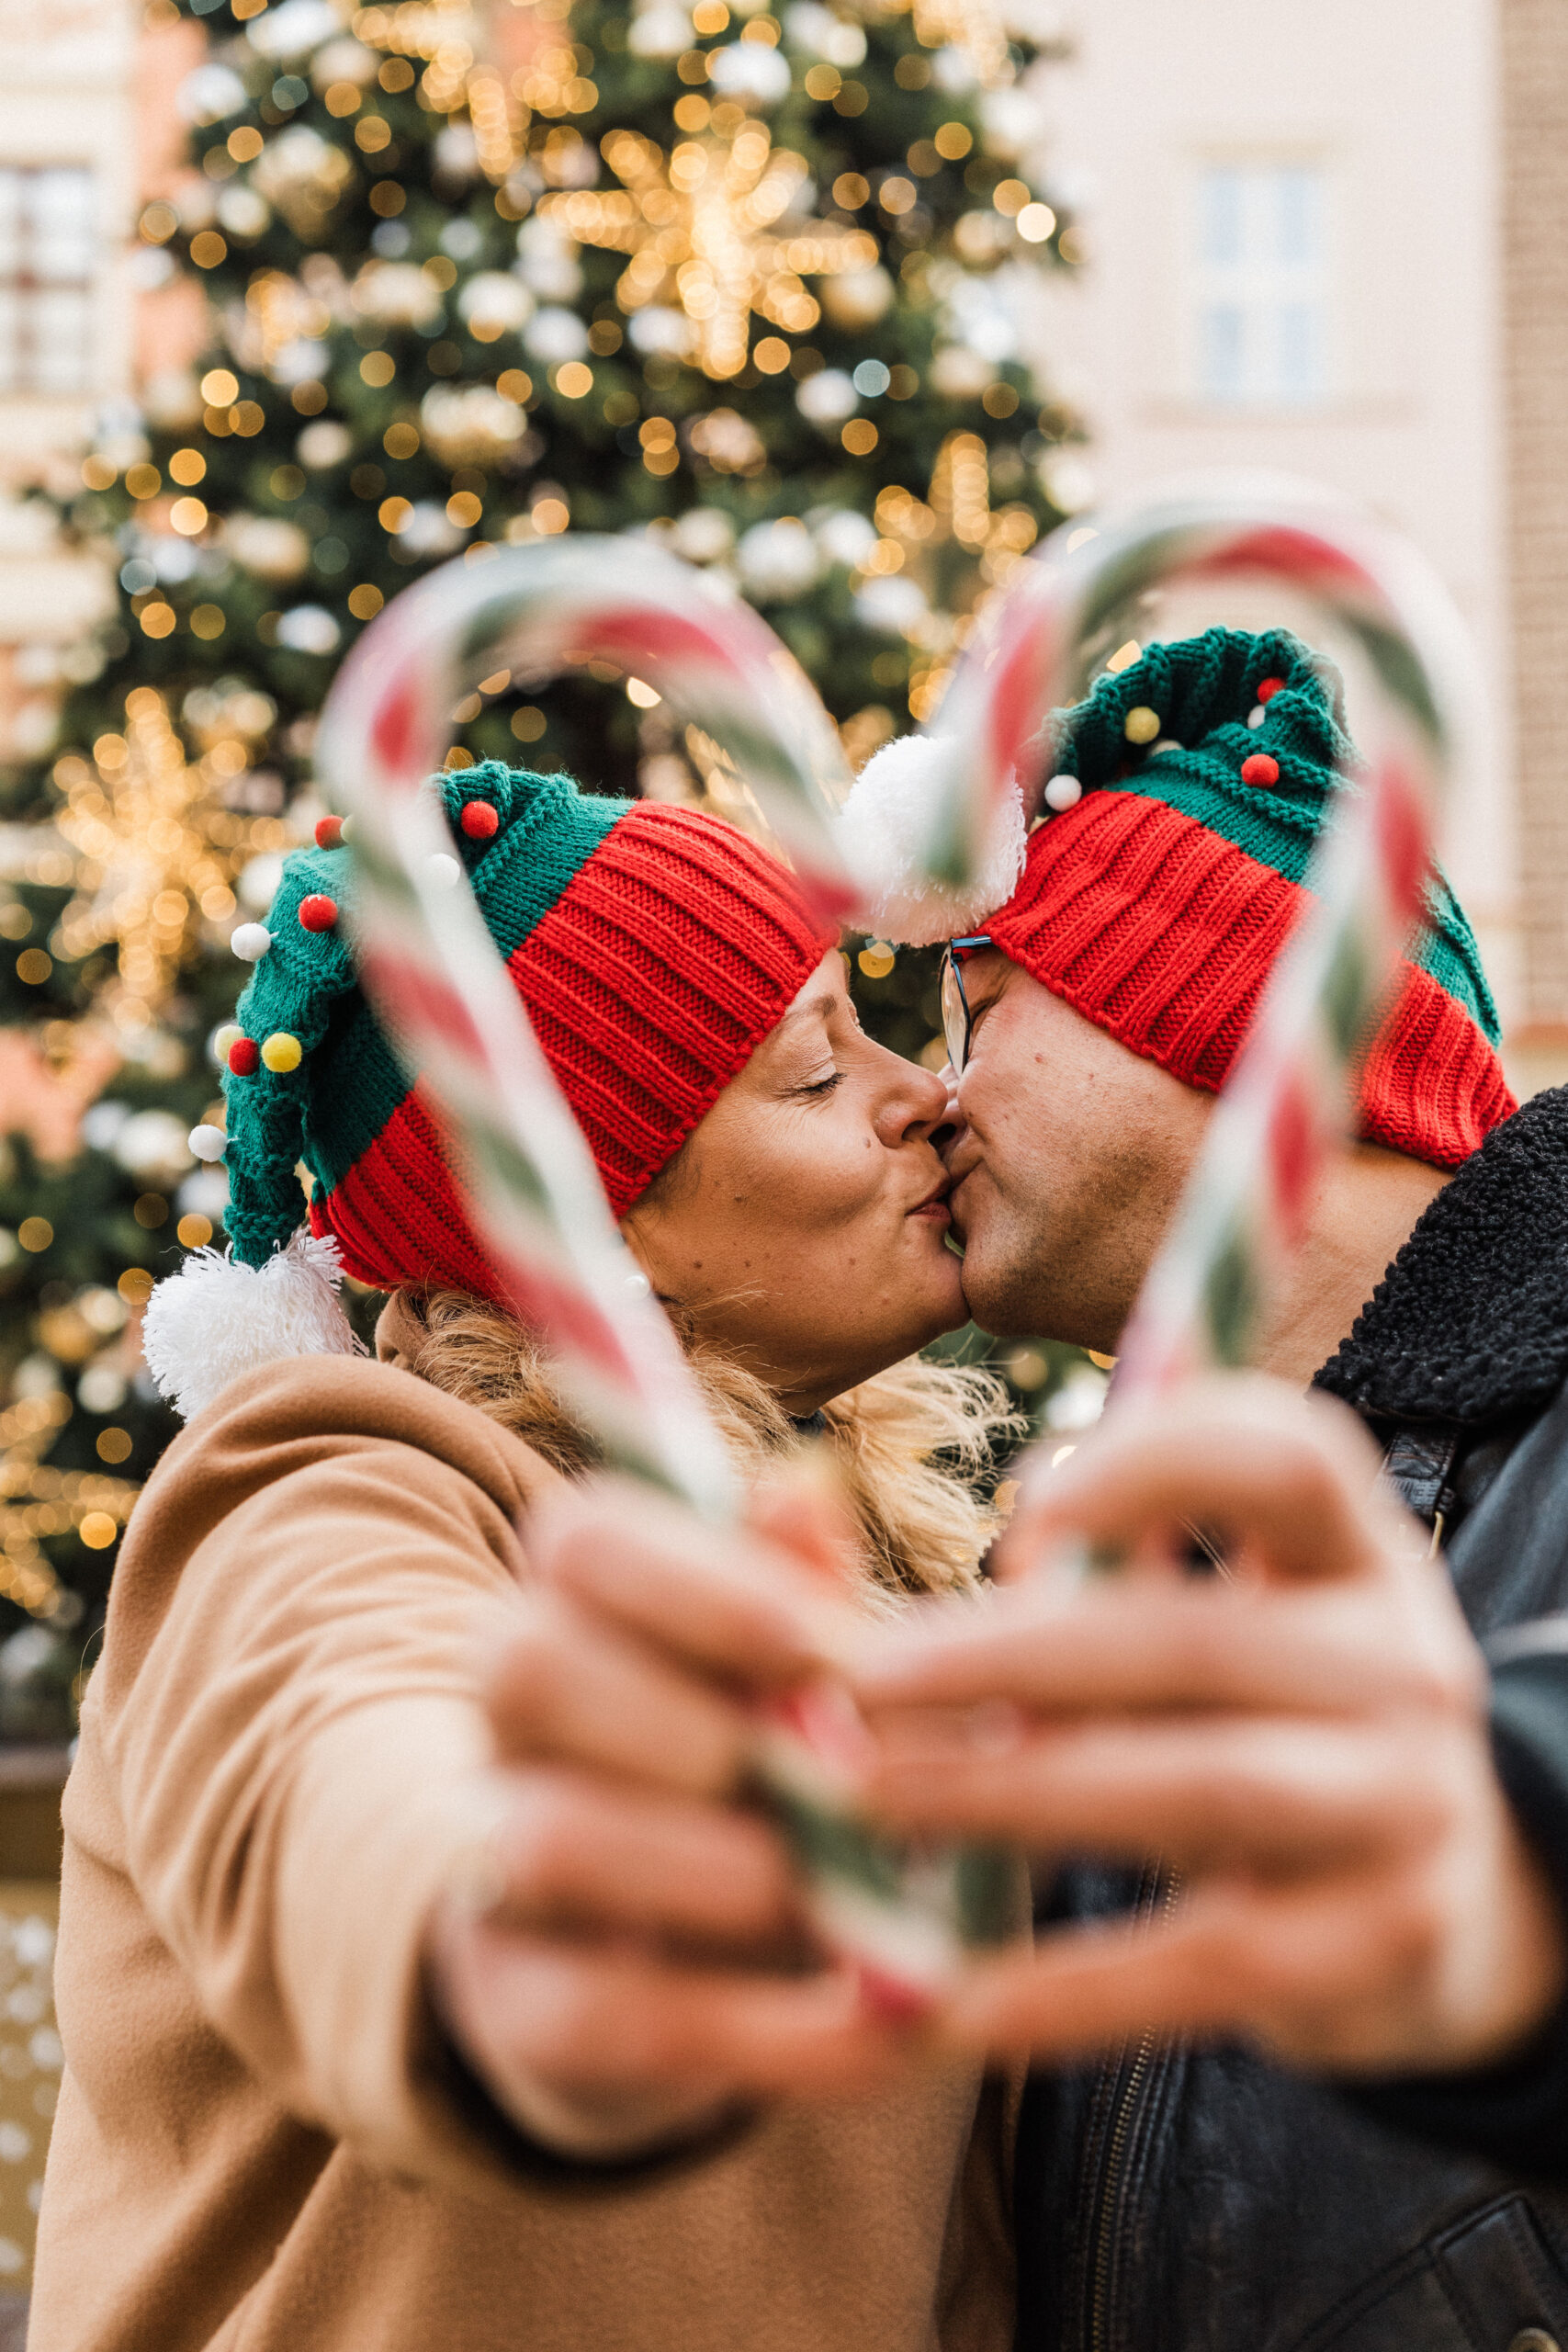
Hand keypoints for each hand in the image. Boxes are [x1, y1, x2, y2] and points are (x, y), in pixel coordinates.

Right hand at [427, 1476, 908, 2160]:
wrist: (717, 1959)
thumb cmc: (780, 1769)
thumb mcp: (805, 1680)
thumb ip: (805, 1596)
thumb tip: (800, 1491)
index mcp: (579, 1605)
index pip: (575, 1537)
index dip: (698, 1583)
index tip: (825, 1649)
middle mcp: (511, 1721)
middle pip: (523, 1664)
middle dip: (690, 1723)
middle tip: (833, 1782)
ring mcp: (494, 1862)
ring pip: (545, 1835)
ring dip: (711, 1867)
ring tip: (833, 1897)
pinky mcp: (523, 2004)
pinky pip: (610, 2013)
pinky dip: (767, 2031)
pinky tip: (879, 2032)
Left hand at [851, 1375, 1566, 2077]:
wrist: (1444, 1907)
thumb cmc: (1263, 1721)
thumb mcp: (1217, 1618)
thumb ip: (1085, 1560)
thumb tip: (842, 1519)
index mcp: (1358, 1553)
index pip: (1294, 1456)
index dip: (1156, 1464)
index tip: (1021, 1512)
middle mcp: (1408, 1664)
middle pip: (1200, 1639)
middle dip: (1009, 1657)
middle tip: (861, 1685)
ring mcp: (1408, 1806)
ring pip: (1198, 1787)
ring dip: (1014, 1791)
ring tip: (871, 1803)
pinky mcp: (1383, 1945)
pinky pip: (1207, 1961)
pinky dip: (1072, 1986)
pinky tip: (956, 1999)